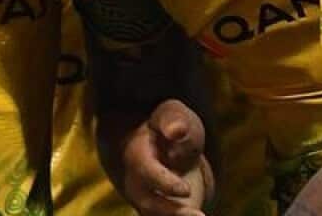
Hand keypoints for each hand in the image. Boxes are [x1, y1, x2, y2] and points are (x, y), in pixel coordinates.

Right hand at [120, 99, 213, 215]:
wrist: (166, 146)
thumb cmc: (170, 126)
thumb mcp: (172, 115)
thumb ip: (174, 121)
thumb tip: (176, 131)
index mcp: (137, 155)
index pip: (146, 172)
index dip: (165, 183)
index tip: (186, 190)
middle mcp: (136, 183)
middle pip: (148, 204)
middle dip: (172, 212)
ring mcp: (145, 200)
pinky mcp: (158, 212)